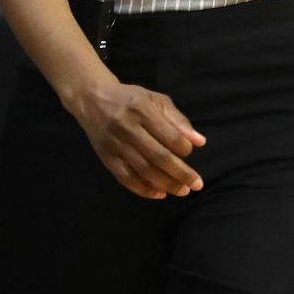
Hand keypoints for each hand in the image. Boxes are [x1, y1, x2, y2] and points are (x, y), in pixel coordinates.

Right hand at [66, 79, 206, 199]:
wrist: (93, 100)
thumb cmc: (131, 99)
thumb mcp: (156, 101)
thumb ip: (178, 120)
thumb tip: (200, 142)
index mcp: (143, 110)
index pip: (168, 135)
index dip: (183, 148)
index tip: (190, 152)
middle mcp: (127, 128)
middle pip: (158, 156)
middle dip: (180, 173)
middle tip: (197, 184)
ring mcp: (115, 145)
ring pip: (143, 170)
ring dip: (165, 184)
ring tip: (182, 191)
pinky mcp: (106, 158)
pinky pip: (126, 178)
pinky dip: (143, 189)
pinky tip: (159, 193)